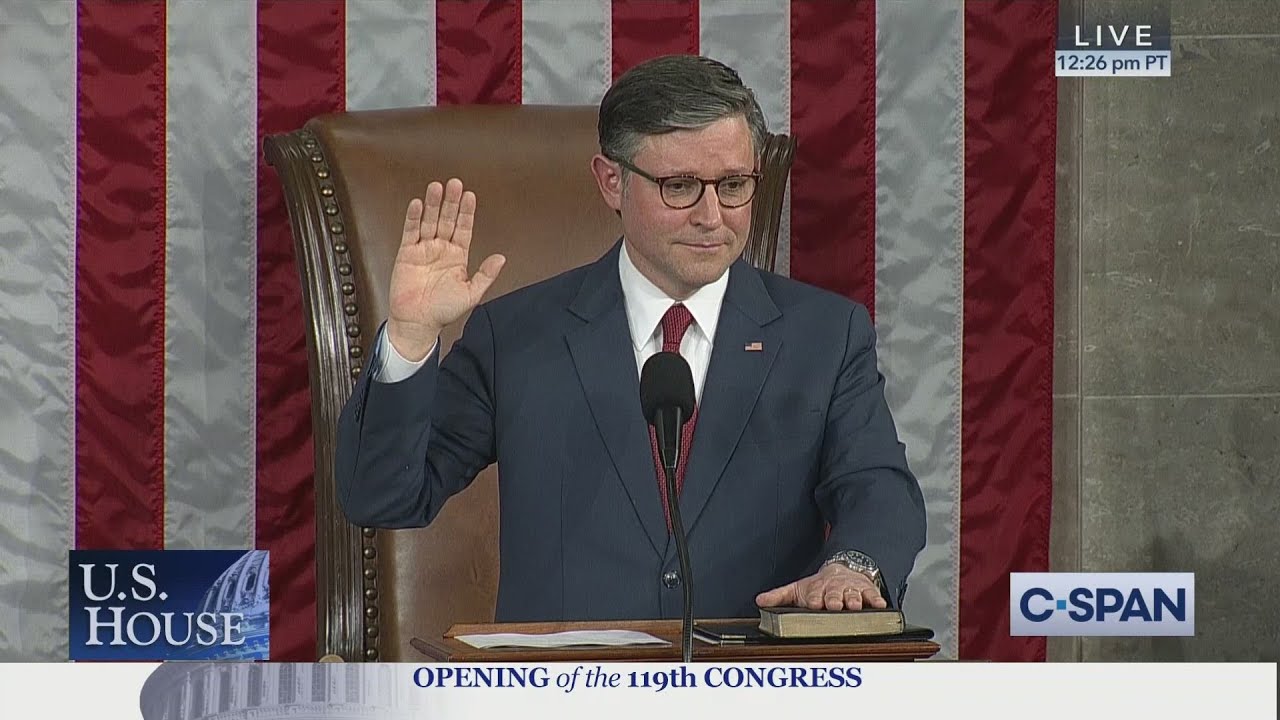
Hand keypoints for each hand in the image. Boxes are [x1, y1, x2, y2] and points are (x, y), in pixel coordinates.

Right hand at [386, 178, 505, 359]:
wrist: (418, 323)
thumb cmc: (443, 311)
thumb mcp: (472, 293)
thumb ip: (486, 275)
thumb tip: (502, 258)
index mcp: (457, 256)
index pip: (463, 228)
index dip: (466, 212)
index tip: (470, 196)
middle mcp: (441, 249)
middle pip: (446, 220)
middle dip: (451, 202)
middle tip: (454, 183)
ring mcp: (423, 249)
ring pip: (429, 221)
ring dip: (433, 204)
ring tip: (437, 187)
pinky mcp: (406, 253)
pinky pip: (410, 232)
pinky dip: (414, 218)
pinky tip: (418, 204)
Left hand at [755, 563, 887, 610]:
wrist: (843, 569)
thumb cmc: (819, 586)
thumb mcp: (798, 588)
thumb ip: (779, 595)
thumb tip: (759, 601)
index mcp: (816, 589)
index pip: (815, 595)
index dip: (814, 599)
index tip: (813, 604)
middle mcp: (834, 589)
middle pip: (834, 595)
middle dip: (834, 600)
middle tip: (834, 605)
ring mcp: (851, 590)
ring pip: (853, 595)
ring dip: (854, 601)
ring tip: (856, 606)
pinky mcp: (866, 591)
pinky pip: (873, 595)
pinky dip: (876, 600)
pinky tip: (880, 605)